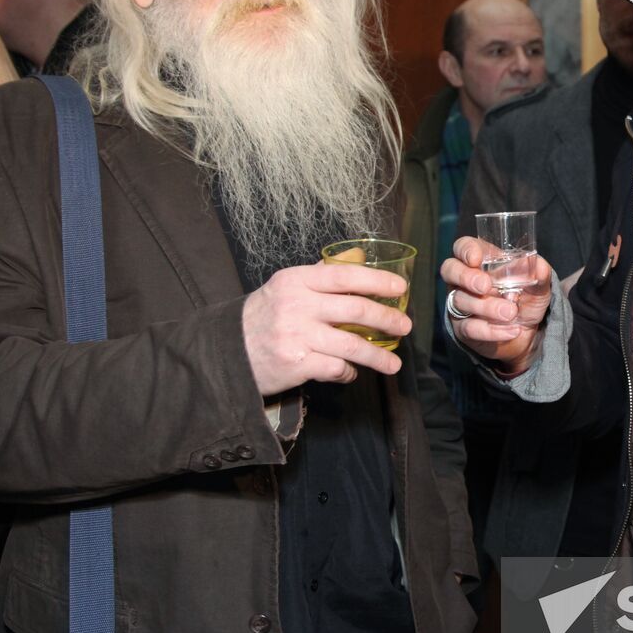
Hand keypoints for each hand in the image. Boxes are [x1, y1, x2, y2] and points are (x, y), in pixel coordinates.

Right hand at [242, 263, 411, 393]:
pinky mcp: (296, 364)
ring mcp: (297, 335)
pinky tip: (351, 372)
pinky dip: (348, 372)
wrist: (227, 352)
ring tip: (394, 364)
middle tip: (405, 326)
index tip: (400, 288)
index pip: (345, 275)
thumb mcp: (284, 288)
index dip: (377, 280)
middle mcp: (297, 305)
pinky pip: (336, 368)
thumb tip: (357, 260)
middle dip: (387, 318)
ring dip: (378, 356)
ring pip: (352, 344)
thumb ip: (318, 276)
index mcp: (297, 281)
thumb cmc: (264, 317)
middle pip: (356, 309)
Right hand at [440, 236, 552, 374]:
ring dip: (487, 307)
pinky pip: (470, 327)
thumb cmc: (525, 300)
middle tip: (486, 286)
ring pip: (461, 301)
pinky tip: (512, 330)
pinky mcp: (462, 328)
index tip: (476, 259)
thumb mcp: (537, 286)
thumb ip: (539, 274)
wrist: (525, 333)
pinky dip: (492, 330)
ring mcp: (460, 304)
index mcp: (480, 261)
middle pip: (450, 270)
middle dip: (466, 277)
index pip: (462, 247)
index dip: (465, 250)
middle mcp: (464, 280)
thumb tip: (539, 266)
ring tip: (510, 312)